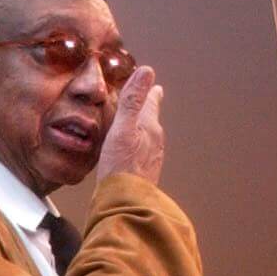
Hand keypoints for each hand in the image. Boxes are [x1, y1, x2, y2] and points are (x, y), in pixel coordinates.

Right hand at [96, 65, 164, 185]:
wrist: (126, 203)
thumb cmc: (121, 168)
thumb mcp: (122, 129)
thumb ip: (132, 101)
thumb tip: (145, 72)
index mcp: (149, 127)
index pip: (151, 103)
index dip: (149, 92)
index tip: (153, 84)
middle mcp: (155, 142)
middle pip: (151, 119)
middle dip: (149, 108)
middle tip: (150, 98)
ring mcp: (151, 158)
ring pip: (149, 136)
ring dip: (144, 127)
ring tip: (140, 123)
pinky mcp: (144, 173)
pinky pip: (143, 152)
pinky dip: (138, 144)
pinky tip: (132, 151)